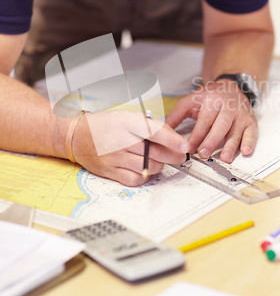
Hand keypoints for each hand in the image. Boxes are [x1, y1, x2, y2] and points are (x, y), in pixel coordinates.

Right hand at [71, 110, 188, 185]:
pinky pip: (136, 179)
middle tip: (179, 155)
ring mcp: (116, 158)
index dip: (172, 140)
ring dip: (159, 165)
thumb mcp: (127, 116)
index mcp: (126, 122)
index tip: (184, 146)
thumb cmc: (105, 125)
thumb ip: (150, 125)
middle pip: (155, 152)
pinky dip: (146, 176)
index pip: (154, 132)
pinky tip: (146, 168)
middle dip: (173, 155)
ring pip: (149, 167)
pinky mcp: (111, 172)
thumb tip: (173, 138)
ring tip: (159, 159)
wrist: (77, 136)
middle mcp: (121, 141)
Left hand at [165, 79, 257, 162]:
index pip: (204, 120)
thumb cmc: (210, 97)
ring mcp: (240, 114)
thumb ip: (176, 115)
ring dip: (231, 145)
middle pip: (220, 125)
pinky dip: (249, 142)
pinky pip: (251, 132)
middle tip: (204, 154)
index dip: (197, 135)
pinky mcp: (250, 121)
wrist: (232, 86)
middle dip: (212, 141)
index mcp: (212, 100)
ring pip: (236, 131)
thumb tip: (162, 129)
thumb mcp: (191, 100)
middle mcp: (228, 107)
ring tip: (225, 158)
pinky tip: (245, 151)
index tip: (189, 148)